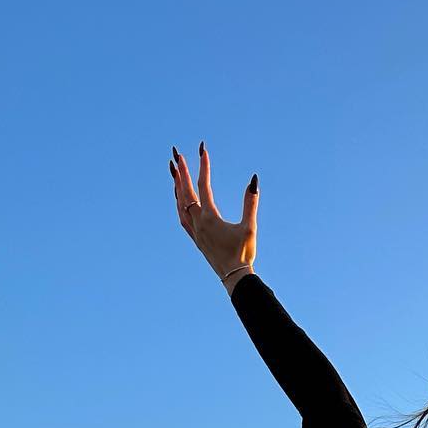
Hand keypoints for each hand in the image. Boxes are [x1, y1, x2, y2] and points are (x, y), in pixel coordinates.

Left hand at [169, 140, 257, 286]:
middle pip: (185, 191)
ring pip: (180, 203)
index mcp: (210, 218)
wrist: (234, 277)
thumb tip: (253, 180)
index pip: (203, 186)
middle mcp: (198, 222)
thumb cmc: (244, 252)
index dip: (203, 167)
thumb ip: (250, 203)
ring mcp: (194, 231)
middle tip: (176, 153)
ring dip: (177, 185)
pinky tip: (178, 199)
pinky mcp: (195, 238)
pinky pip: (181, 216)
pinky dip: (178, 203)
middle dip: (181, 172)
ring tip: (174, 171)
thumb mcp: (250, 227)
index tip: (202, 150)